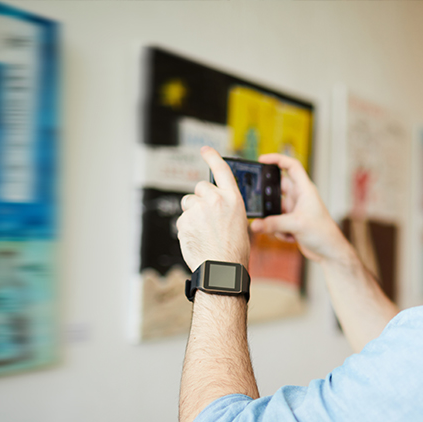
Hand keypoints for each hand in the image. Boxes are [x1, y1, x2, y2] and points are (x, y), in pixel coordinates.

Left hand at [176, 147, 250, 271]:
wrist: (222, 269)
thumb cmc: (234, 252)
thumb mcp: (240, 224)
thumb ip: (226, 209)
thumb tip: (215, 206)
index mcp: (233, 200)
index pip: (222, 171)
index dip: (213, 157)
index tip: (205, 149)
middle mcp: (215, 200)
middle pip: (200, 188)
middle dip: (200, 198)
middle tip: (207, 217)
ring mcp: (198, 209)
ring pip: (188, 204)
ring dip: (192, 214)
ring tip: (203, 232)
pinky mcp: (184, 220)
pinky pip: (182, 220)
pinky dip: (187, 228)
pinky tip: (197, 239)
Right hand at [251, 153, 349, 264]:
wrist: (329, 252)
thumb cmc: (323, 233)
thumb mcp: (297, 225)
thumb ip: (274, 224)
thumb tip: (255, 224)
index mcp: (305, 190)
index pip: (291, 166)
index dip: (277, 159)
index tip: (261, 159)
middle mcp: (299, 197)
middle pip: (277, 188)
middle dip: (268, 197)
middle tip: (258, 201)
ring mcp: (295, 210)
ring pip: (274, 209)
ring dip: (274, 220)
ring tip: (284, 230)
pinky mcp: (291, 222)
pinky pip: (276, 222)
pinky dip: (279, 231)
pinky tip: (291, 238)